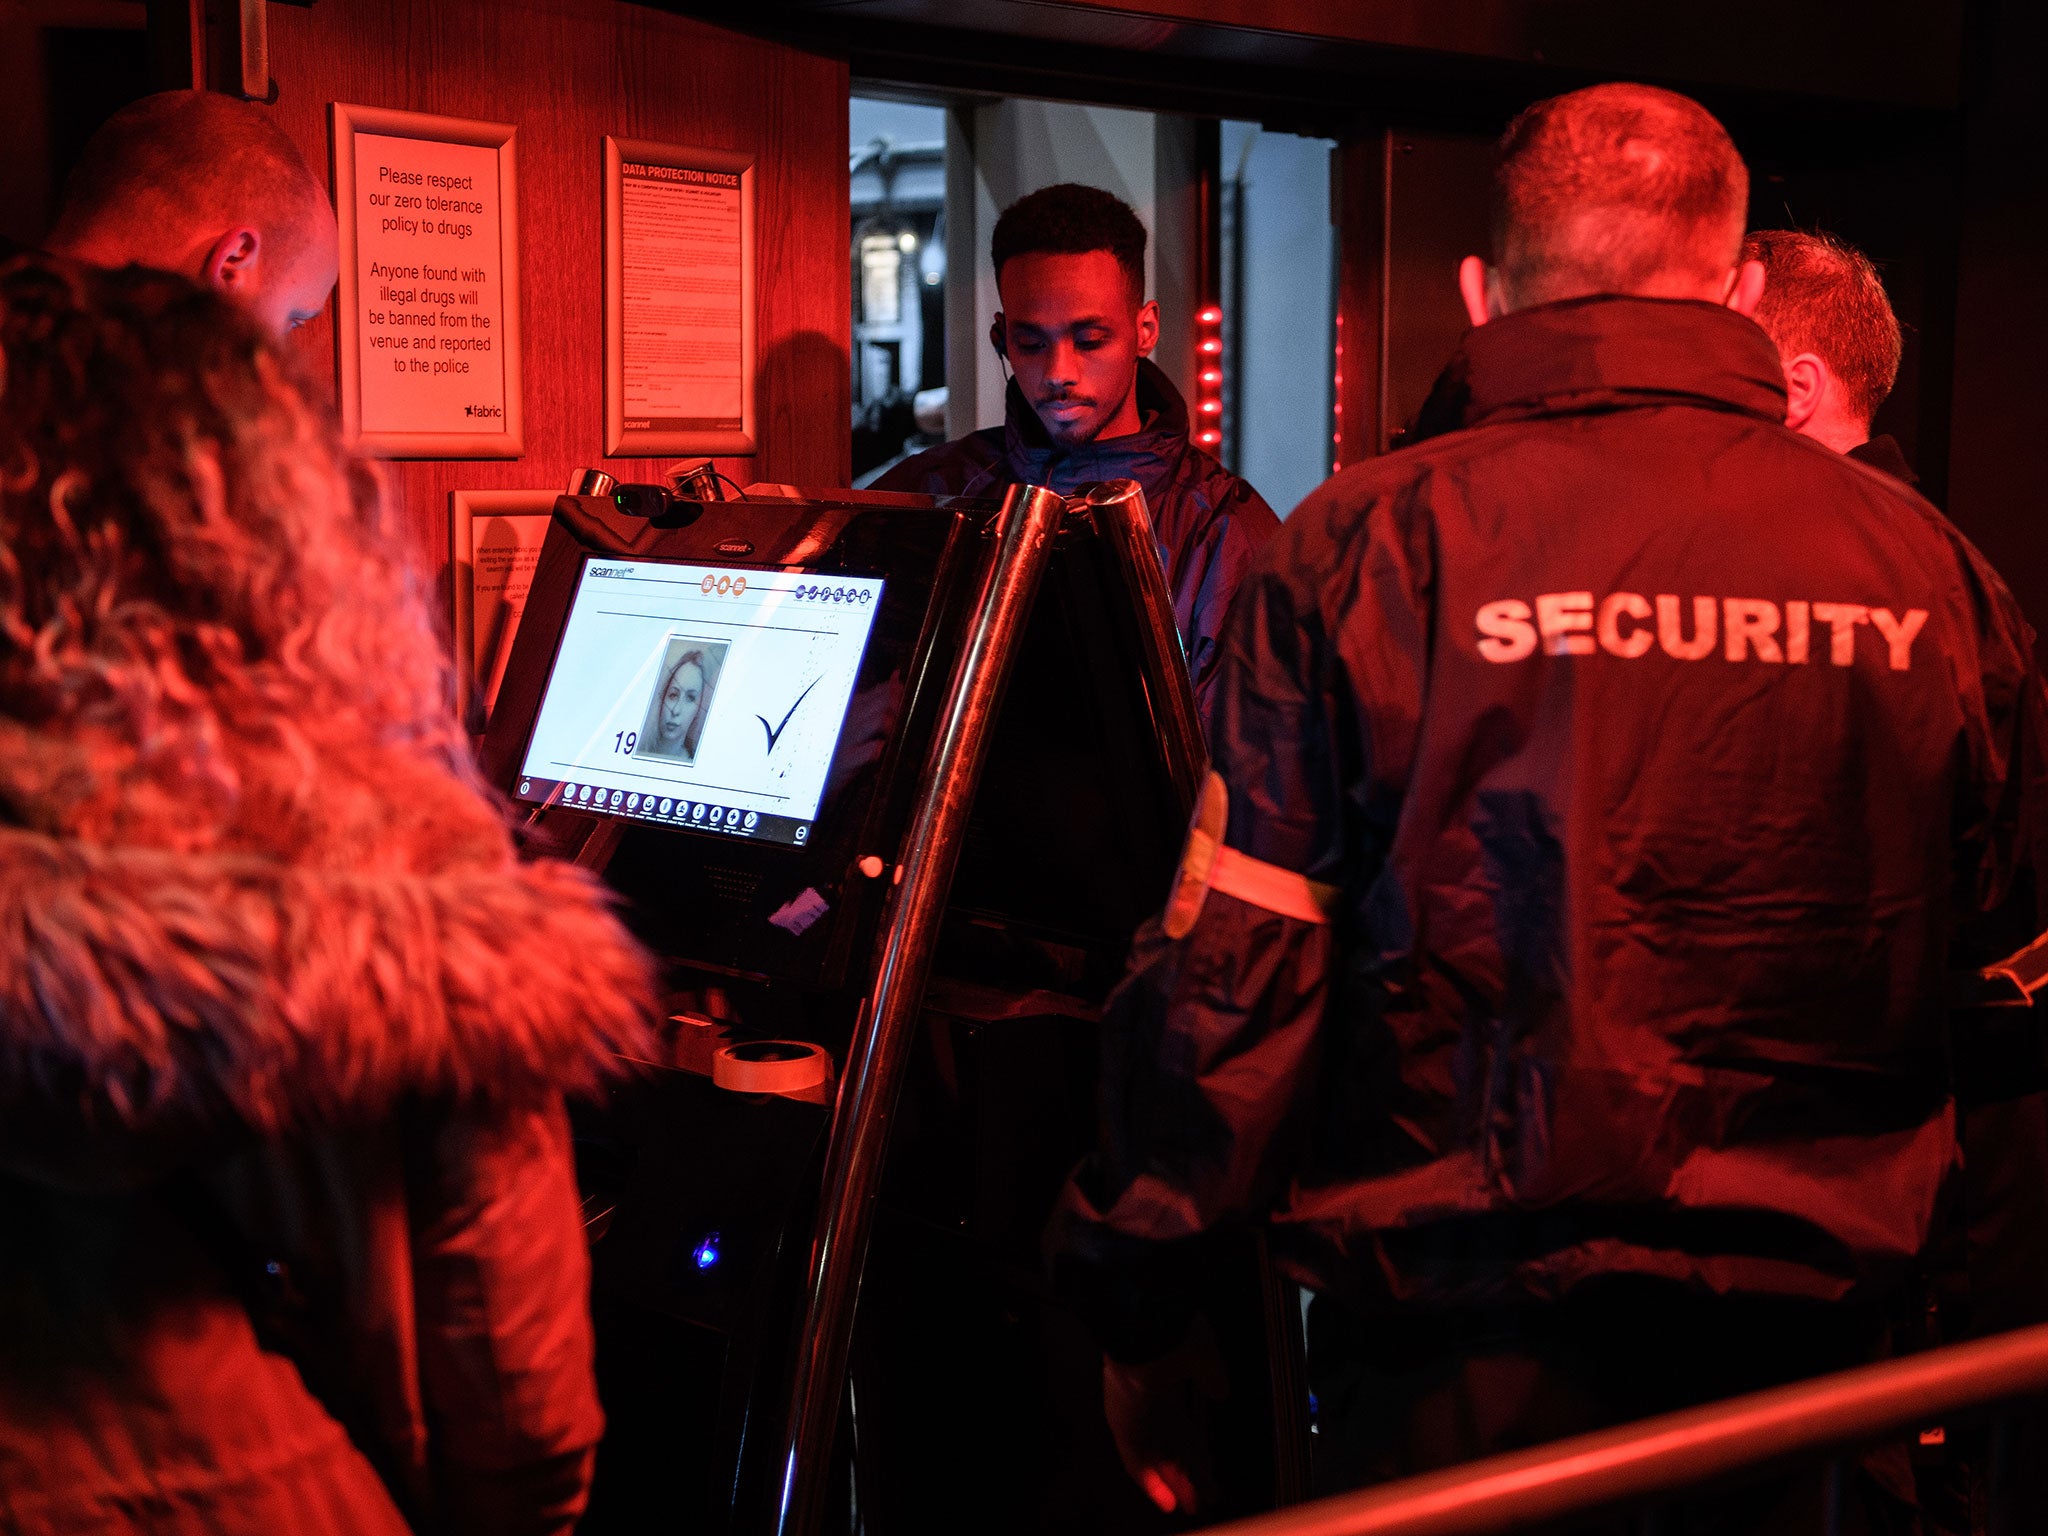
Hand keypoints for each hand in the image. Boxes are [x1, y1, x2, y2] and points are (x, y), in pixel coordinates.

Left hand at [1101, 1318, 1228, 1516]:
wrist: (1147, 1325)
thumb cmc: (1175, 1333)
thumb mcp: (1205, 1356)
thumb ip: (1213, 1377)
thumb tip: (1222, 1392)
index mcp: (1166, 1383)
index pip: (1182, 1426)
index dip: (1197, 1449)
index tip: (1211, 1467)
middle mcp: (1147, 1401)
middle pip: (1170, 1446)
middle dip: (1188, 1472)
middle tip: (1205, 1496)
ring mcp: (1133, 1415)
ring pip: (1155, 1457)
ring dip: (1174, 1482)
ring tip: (1193, 1504)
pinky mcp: (1122, 1426)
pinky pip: (1134, 1461)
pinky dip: (1150, 1483)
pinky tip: (1168, 1502)